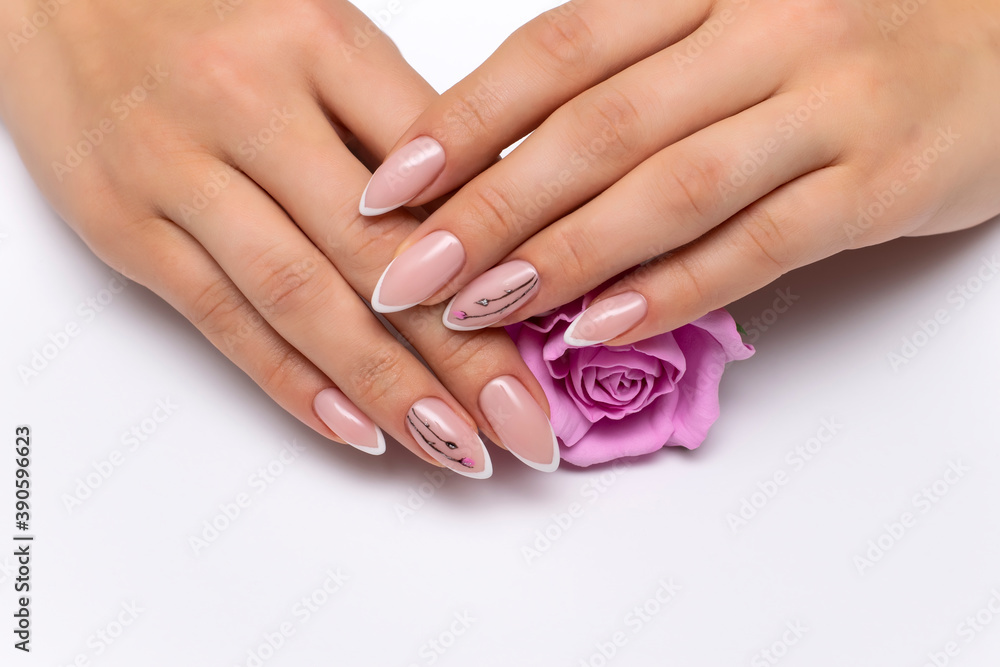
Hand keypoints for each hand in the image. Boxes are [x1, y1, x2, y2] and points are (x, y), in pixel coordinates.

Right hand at [0, 0, 559, 475]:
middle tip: (526, 426)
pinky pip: (220, 318)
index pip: (436, 174)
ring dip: (387, 387)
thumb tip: (488, 218)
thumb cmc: (208, 11)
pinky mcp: (124, 224)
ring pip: (301, 297)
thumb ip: (395, 122)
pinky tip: (356, 429)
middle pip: (379, 252)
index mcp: (319, 42)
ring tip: (456, 448)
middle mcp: (249, 104)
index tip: (555, 334)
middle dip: (464, 353)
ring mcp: (178, 169)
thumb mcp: (317, 34)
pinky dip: (292, 382)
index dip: (505, 264)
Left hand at [362, 0, 999, 344]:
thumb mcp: (733, 15)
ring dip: (566, 254)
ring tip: (483, 310)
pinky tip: (600, 329)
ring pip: (671, 186)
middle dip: (490, 206)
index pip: (559, 49)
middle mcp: (761, 31)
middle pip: (597, 126)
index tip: (390, 187)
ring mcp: (827, 104)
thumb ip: (632, 71)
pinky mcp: (880, 180)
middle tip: (408, 272)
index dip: (466, 120)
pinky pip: (760, 241)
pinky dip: (674, 288)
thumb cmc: (846, 22)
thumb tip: (509, 158)